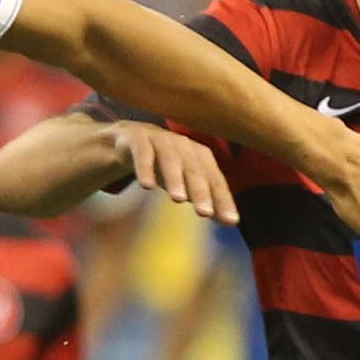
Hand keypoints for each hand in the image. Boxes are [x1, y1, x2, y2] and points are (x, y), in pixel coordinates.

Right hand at [102, 122, 235, 221]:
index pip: (215, 180)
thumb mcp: (184, 183)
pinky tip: (147, 186)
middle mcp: (183, 145)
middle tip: (205, 213)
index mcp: (199, 156)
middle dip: (201, 191)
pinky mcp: (137, 138)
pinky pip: (142, 152)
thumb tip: (231, 221)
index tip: (231, 221)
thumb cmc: (163, 165)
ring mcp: (160, 139)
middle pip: (195, 169)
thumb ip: (205, 199)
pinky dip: (145, 168)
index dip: (223, 199)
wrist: (129, 140)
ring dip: (175, 178)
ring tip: (178, 199)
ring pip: (170, 158)